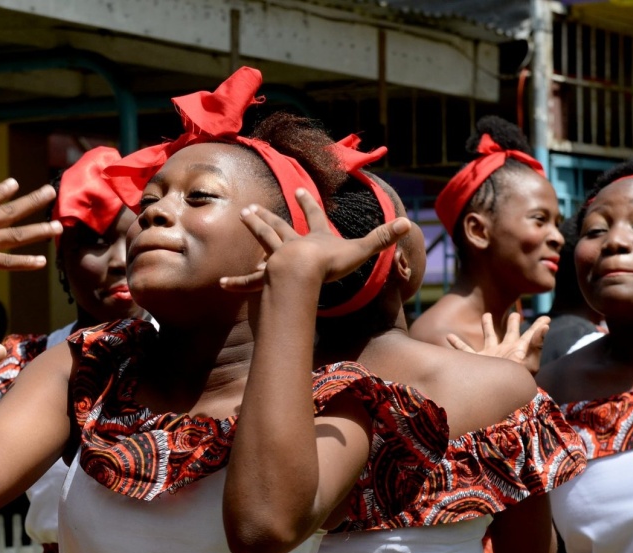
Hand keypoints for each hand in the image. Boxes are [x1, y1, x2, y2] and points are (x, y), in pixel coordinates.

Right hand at [0, 178, 60, 274]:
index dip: (0, 192)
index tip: (14, 182)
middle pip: (9, 211)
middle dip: (31, 201)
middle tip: (51, 190)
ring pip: (16, 234)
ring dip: (38, 230)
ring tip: (59, 227)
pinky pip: (8, 262)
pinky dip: (25, 262)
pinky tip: (44, 261)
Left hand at [221, 188, 409, 292]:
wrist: (304, 273)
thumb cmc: (331, 263)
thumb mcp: (361, 250)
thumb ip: (382, 239)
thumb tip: (407, 223)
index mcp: (316, 237)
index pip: (314, 216)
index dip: (309, 203)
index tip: (301, 190)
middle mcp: (294, 243)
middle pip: (279, 225)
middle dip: (267, 216)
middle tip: (253, 207)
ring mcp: (279, 257)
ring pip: (262, 240)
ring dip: (253, 229)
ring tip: (241, 217)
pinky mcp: (269, 275)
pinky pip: (251, 280)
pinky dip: (239, 282)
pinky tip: (225, 283)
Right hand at [446, 312, 550, 374]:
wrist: (495, 394)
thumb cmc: (514, 380)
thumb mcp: (529, 362)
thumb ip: (537, 343)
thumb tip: (546, 325)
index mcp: (520, 350)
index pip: (532, 336)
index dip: (539, 327)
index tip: (546, 318)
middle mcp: (506, 351)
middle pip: (511, 333)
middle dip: (513, 323)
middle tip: (514, 314)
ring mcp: (491, 356)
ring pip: (489, 337)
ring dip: (487, 326)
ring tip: (486, 314)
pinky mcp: (477, 362)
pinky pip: (466, 350)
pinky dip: (457, 343)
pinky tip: (449, 336)